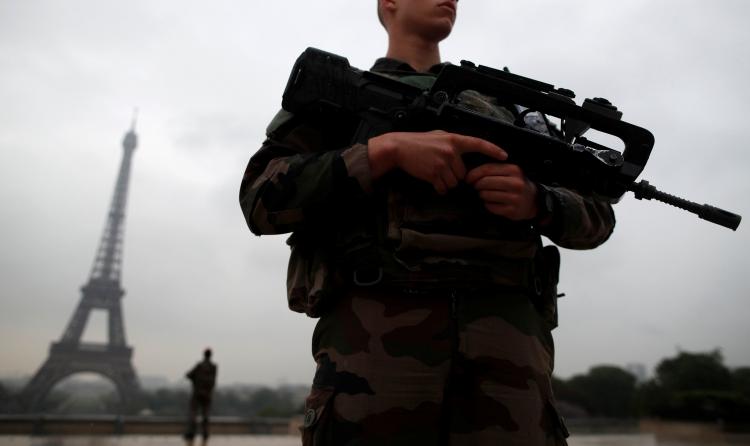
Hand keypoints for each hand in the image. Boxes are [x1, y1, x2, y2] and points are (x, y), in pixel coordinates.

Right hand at [368, 130, 506, 193]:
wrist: (400, 148)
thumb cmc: (419, 142)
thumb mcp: (439, 136)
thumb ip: (453, 143)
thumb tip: (463, 151)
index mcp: (454, 139)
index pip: (478, 144)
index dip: (493, 150)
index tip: (505, 156)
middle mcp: (451, 151)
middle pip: (464, 173)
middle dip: (455, 175)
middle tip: (442, 169)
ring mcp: (442, 163)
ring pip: (454, 182)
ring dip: (446, 182)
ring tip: (435, 173)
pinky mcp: (434, 174)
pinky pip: (443, 188)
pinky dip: (439, 188)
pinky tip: (432, 180)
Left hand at [465, 163, 538, 220]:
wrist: (532, 200)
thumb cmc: (515, 184)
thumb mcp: (508, 172)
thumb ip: (492, 170)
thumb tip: (470, 174)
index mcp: (513, 170)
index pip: (487, 169)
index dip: (474, 173)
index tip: (468, 178)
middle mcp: (515, 183)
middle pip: (485, 182)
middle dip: (477, 185)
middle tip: (477, 187)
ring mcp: (514, 198)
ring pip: (486, 195)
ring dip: (482, 195)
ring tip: (486, 194)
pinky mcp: (512, 210)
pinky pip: (490, 207)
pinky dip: (488, 205)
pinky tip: (492, 202)